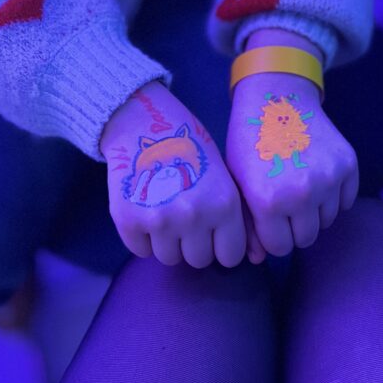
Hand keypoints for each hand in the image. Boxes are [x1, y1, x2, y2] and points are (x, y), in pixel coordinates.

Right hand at [100, 81, 246, 267]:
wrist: (141, 122)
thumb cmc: (189, 147)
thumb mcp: (223, 174)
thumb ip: (234, 214)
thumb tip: (253, 257)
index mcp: (224, 204)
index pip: (230, 256)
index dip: (221, 246)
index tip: (213, 233)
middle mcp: (194, 216)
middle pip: (198, 260)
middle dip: (193, 244)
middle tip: (185, 219)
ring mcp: (160, 220)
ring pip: (168, 258)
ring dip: (167, 242)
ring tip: (165, 211)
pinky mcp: (129, 221)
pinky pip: (140, 250)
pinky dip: (141, 237)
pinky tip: (146, 209)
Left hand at [225, 36, 358, 258]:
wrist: (277, 99)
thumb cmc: (249, 142)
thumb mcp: (238, 183)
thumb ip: (247, 224)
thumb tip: (258, 260)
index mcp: (268, 201)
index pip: (280, 247)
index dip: (273, 237)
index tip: (269, 222)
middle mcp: (302, 194)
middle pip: (306, 238)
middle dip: (295, 228)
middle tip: (285, 206)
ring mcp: (329, 179)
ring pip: (328, 221)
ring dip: (315, 212)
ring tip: (298, 188)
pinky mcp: (348, 165)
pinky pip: (346, 201)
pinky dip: (334, 196)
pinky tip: (316, 177)